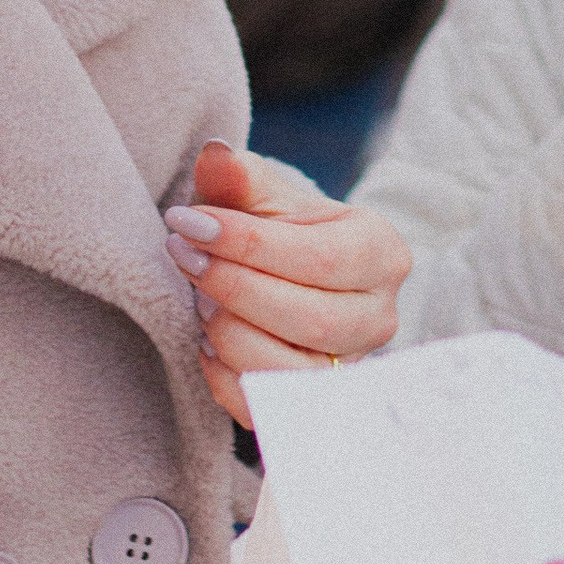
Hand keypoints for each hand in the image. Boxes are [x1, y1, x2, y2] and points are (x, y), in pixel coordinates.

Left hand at [164, 139, 410, 428]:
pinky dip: (225, 377)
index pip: (318, 258)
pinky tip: (205, 340)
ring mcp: (352, 368)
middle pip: (310, 318)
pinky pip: (267, 408)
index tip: (187, 223)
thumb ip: (238, 175)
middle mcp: (379, 316)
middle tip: (182, 256)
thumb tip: (217, 155)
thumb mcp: (259, 194)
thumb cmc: (272, 228)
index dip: (247, 245)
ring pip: (291, 370)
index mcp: (381, 252)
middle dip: (235, 289)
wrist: (279, 272)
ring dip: (231, 334)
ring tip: (197, 298)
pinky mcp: (314, 405)